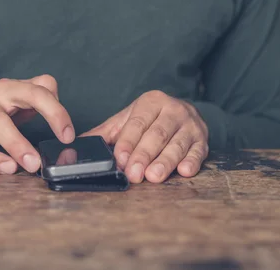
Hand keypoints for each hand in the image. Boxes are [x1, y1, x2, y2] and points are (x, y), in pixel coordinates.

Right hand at [0, 74, 73, 173]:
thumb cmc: (0, 105)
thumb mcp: (22, 92)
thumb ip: (43, 89)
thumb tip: (56, 95)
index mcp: (8, 90)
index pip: (35, 93)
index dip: (55, 113)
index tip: (68, 136)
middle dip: (16, 144)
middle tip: (34, 164)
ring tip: (10, 169)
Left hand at [81, 91, 208, 183]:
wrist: (184, 111)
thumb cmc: (152, 119)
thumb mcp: (128, 120)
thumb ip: (105, 133)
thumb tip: (76, 145)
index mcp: (151, 102)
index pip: (138, 123)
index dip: (128, 142)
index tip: (119, 159)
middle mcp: (173, 110)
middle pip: (156, 135)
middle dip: (143, 155)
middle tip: (133, 174)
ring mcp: (190, 125)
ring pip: (176, 144)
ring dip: (165, 162)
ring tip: (153, 176)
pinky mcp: (203, 140)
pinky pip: (198, 152)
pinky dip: (192, 162)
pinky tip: (184, 171)